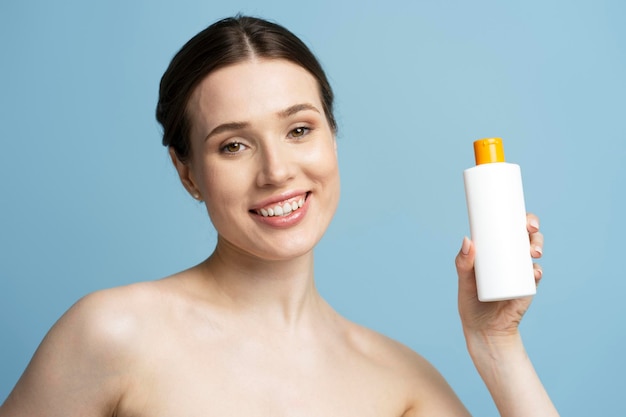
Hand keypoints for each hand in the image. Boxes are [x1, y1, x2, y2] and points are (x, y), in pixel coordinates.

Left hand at [455, 213, 543, 344]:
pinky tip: (534, 272)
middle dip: (532, 227)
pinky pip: (536, 274)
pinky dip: (537, 271)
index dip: (517, 217)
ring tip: (532, 253)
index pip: (507, 226)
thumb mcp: (464, 281)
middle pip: (526, 234)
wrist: (484, 329)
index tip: (520, 216)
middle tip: (529, 229)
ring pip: (534, 250)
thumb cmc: (471, 301)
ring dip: (537, 245)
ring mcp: (521, 270)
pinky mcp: (528, 286)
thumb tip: (467, 240)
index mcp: (494, 248)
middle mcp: (510, 255)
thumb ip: (463, 263)